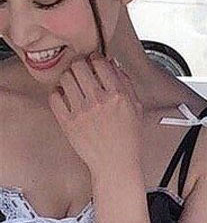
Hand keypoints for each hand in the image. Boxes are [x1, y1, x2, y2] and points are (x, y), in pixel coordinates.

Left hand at [47, 55, 142, 176]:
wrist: (116, 164)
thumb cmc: (127, 140)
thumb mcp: (137, 109)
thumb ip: (126, 85)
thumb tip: (113, 66)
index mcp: (118, 96)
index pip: (100, 62)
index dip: (96, 58)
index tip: (94, 61)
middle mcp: (99, 101)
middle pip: (79, 66)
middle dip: (80, 65)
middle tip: (81, 71)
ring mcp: (81, 111)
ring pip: (65, 78)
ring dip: (68, 78)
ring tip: (73, 84)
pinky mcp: (68, 122)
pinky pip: (54, 97)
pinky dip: (57, 94)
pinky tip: (65, 97)